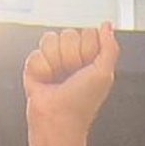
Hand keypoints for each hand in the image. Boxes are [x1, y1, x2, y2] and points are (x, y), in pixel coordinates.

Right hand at [24, 24, 118, 145]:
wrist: (58, 120)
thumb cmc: (82, 103)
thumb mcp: (105, 73)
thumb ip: (109, 47)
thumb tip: (107, 25)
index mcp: (90, 57)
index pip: (88, 32)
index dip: (88, 50)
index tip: (88, 69)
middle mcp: (71, 56)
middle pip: (68, 33)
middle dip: (70, 56)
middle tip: (71, 76)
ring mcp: (53, 60)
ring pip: (50, 39)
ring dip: (55, 61)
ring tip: (57, 78)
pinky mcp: (35, 66)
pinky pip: (36, 53)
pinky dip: (41, 69)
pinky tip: (45, 81)